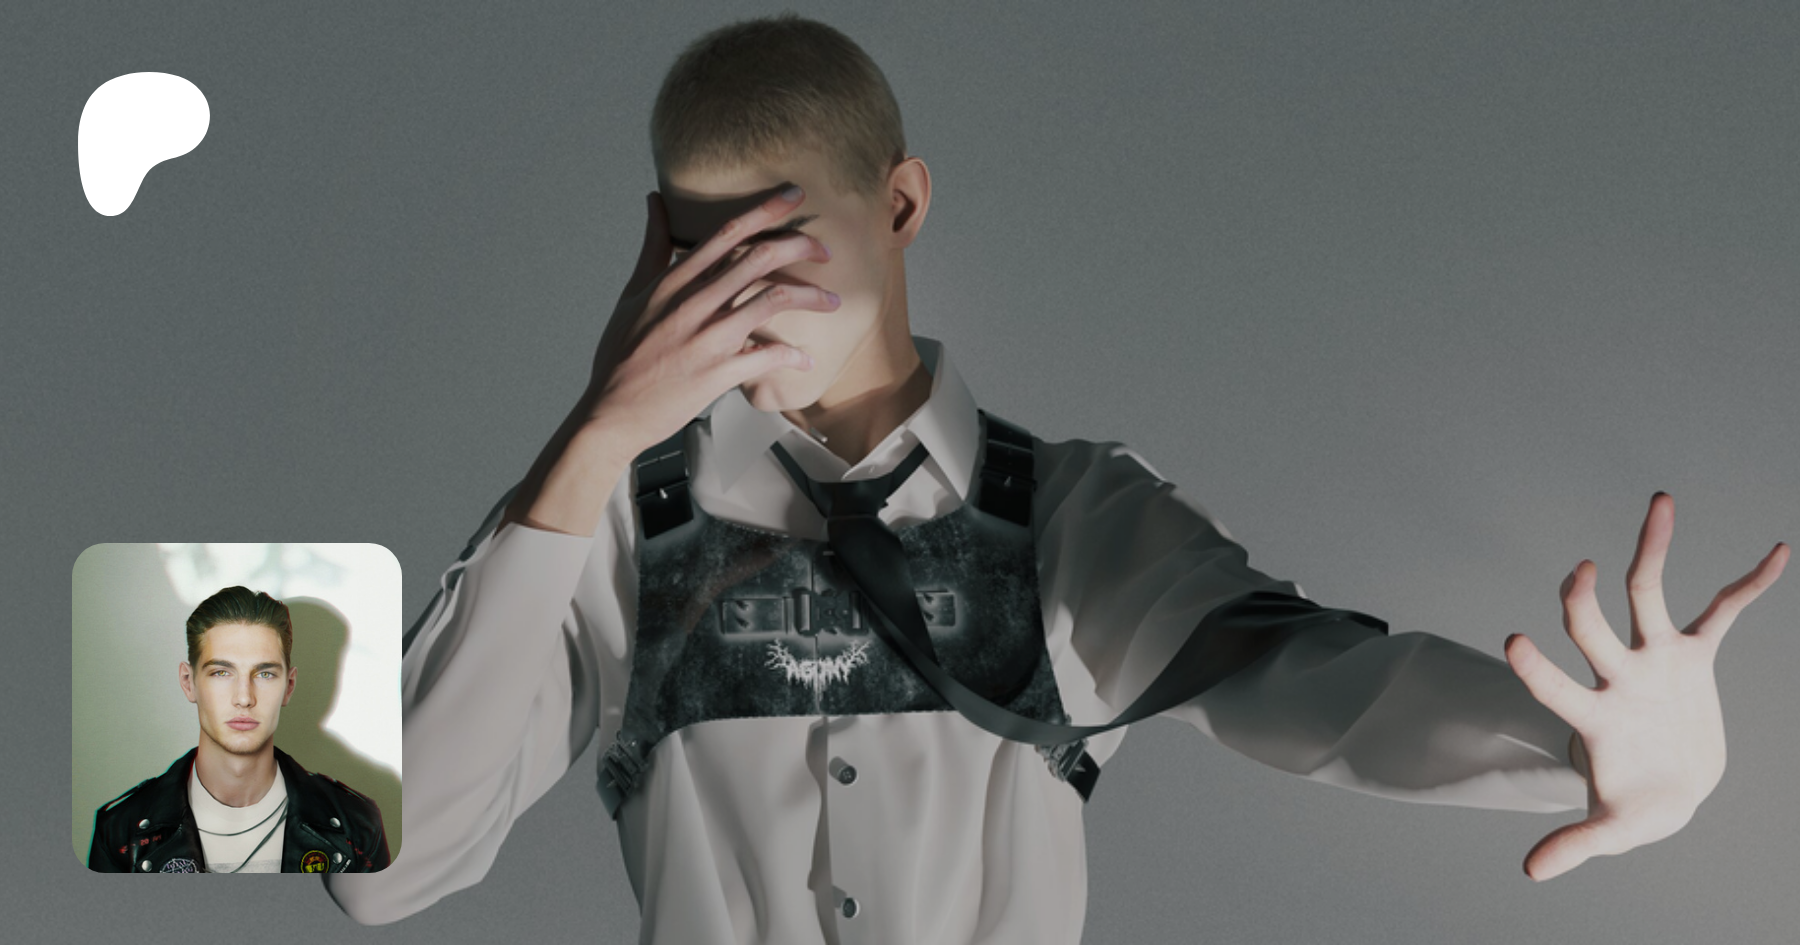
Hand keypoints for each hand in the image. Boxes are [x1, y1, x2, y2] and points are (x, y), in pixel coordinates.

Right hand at [584, 186, 834, 457]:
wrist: (612, 413)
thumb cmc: (621, 355)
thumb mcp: (633, 294)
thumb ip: (653, 248)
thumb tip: (656, 202)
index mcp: (674, 281)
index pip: (727, 233)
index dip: (766, 209)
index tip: (795, 195)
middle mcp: (693, 303)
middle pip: (759, 257)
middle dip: (801, 246)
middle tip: (824, 251)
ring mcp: (708, 338)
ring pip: (773, 299)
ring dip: (811, 296)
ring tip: (832, 301)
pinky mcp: (718, 373)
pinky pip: (769, 356)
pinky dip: (793, 356)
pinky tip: (804, 359)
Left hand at [1504, 493, 1787, 879]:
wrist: (1670, 788)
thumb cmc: (1636, 804)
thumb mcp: (1612, 827)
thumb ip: (1576, 842)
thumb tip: (1531, 873)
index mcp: (1596, 715)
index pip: (1557, 685)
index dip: (1536, 667)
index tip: (1512, 640)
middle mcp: (1620, 675)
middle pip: (1594, 627)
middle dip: (1581, 600)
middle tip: (1577, 572)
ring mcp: (1656, 660)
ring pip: (1647, 594)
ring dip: (1651, 549)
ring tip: (1659, 501)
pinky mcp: (1694, 656)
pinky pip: (1724, 611)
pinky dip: (1749, 584)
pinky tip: (1778, 551)